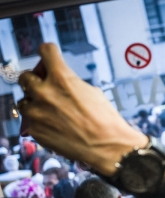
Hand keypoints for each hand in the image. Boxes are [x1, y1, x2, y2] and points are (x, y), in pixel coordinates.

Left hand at [17, 43, 147, 175]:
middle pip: (26, 77)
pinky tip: (56, 127)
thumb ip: (70, 83)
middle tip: (45, 88)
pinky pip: (30, 122)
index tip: (48, 55)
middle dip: (35, 81)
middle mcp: (44, 92)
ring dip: (34, 104)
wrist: (108, 146)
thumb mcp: (91, 92)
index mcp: (61, 78)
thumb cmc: (105, 120)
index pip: (46, 51)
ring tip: (51, 113)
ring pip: (24, 102)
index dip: (49, 53)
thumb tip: (59, 81)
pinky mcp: (34, 130)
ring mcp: (36, 112)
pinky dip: (40, 123)